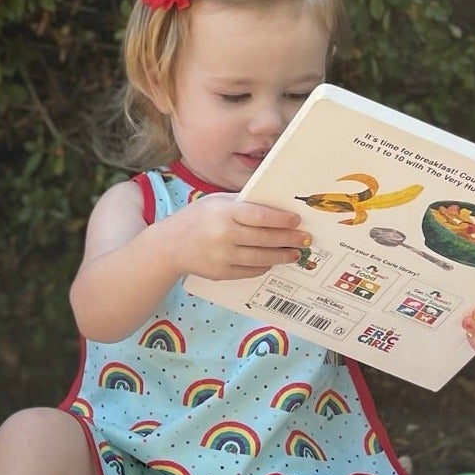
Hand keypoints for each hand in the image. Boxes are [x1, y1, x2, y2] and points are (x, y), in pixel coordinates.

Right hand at [177, 193, 309, 282]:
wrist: (168, 247)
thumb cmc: (196, 219)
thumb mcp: (216, 202)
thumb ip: (242, 203)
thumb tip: (276, 207)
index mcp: (224, 212)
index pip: (260, 216)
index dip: (281, 219)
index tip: (297, 221)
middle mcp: (223, 235)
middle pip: (264, 238)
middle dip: (288, 239)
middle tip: (305, 239)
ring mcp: (222, 257)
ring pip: (260, 258)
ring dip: (281, 256)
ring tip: (294, 253)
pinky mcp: (220, 273)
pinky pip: (249, 271)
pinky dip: (263, 266)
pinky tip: (272, 261)